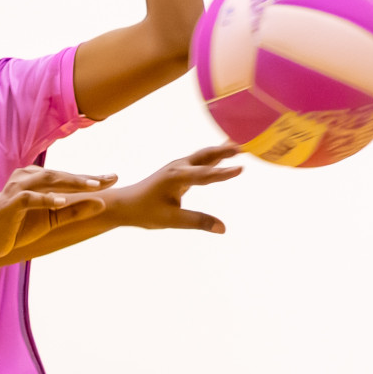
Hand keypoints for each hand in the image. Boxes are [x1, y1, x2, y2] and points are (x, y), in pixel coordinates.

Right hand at [0, 166, 112, 261]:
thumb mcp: (51, 220)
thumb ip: (74, 211)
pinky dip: (47, 199)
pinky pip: (30, 198)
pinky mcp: (10, 203)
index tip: (113, 178)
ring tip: (94, 186)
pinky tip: (63, 201)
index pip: (67, 177)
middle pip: (61, 174)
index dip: (90, 178)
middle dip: (86, 177)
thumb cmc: (17, 227)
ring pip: (48, 180)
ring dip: (72, 183)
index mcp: (35, 178)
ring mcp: (17, 188)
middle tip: (109, 179)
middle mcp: (26, 178)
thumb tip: (102, 203)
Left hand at [112, 144, 242, 231]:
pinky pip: (201, 160)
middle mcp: (178, 167)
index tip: (241, 169)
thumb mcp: (170, 220)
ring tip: (242, 144)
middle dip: (226, 151)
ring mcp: (178, 166)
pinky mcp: (179, 170)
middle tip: (247, 146)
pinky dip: (215, 155)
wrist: (125, 204)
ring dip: (222, 149)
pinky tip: (225, 152)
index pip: (204, 175)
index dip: (223, 173)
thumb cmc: (144, 212)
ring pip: (204, 155)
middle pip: (206, 156)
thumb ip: (197, 222)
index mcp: (176, 177)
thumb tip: (223, 228)